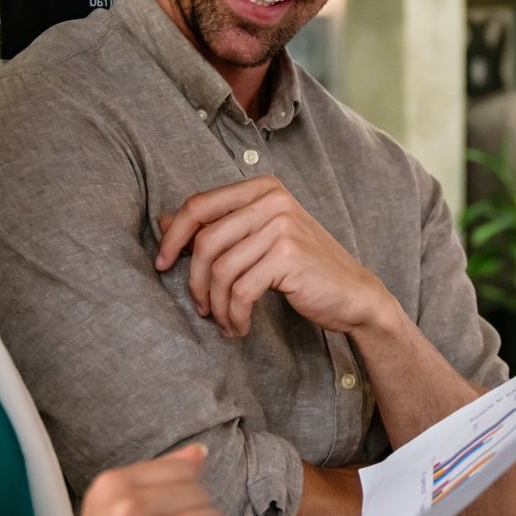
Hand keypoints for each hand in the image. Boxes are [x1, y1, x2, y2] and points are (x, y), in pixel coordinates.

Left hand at [154, 177, 396, 338]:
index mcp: (262, 188)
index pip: (199, 205)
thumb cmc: (303, 267)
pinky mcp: (288, 257)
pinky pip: (241, 291)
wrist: (354, 293)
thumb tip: (163, 221)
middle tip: (199, 307)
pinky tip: (239, 326)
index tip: (162, 263)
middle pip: (205, 241)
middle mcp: (271, 200)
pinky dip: (234, 315)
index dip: (173, 236)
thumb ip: (216, 227)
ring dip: (215, 305)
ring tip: (224, 321)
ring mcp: (281, 227)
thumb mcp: (258, 239)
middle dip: (193, 280)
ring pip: (220, 270)